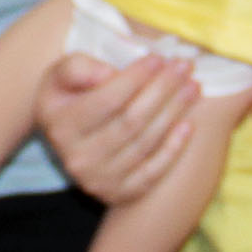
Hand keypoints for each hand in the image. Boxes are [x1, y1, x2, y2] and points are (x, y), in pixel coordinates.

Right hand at [36, 50, 197, 203]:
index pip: (106, 100)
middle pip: (131, 121)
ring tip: (192, 88)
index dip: (136, 78)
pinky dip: (173, 148)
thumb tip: (108, 73)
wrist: (71, 142)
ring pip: (145, 143)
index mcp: (59, 125)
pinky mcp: (120, 193)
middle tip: (185, 68)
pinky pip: (153, 171)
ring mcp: (99, 180)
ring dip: (173, 113)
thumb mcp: (60, 77)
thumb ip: (77, 68)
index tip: (159, 58)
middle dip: (162, 91)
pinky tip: (188, 124)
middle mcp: (77, 157)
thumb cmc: (71, 99)